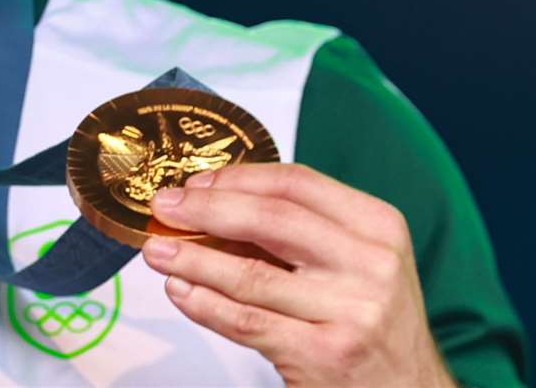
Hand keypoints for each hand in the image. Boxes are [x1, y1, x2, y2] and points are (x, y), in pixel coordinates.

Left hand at [141, 162, 452, 387]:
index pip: (297, 184)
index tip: (196, 183)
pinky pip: (248, 322)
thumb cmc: (374, 324)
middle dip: (207, 209)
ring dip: (194, 258)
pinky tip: (181, 290)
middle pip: (271, 220)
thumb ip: (299, 234)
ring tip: (157, 250)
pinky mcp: (325, 355)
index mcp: (378, 227)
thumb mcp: (356, 265)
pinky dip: (206, 304)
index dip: (238, 179)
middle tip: (165, 206)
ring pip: (252, 274)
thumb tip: (213, 206)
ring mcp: (351, 312)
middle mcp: (371, 265)